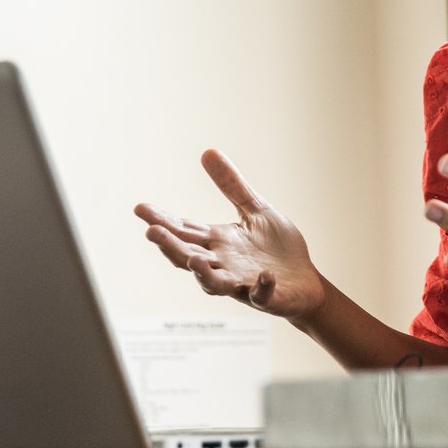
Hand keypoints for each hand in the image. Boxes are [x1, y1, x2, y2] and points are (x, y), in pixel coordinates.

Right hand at [136, 151, 325, 320]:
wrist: (307, 284)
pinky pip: (261, 294)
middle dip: (170, 246)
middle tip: (151, 232)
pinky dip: (261, 287)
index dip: (163, 220)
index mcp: (219, 243)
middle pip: (189, 256)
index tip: (140, 208)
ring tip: (194, 259)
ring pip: (216, 282)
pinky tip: (264, 276)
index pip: (185, 230)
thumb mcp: (255, 210)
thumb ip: (231, 186)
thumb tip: (207, 151)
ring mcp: (243, 283)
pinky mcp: (268, 296)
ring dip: (203, 273)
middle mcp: (224, 264)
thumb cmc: (278, 249)